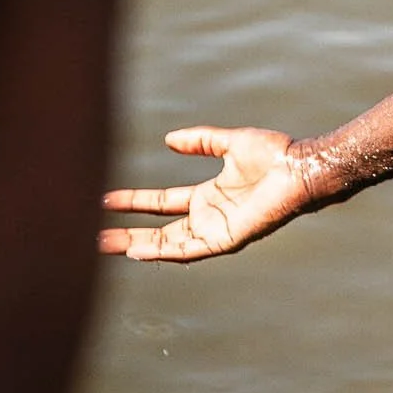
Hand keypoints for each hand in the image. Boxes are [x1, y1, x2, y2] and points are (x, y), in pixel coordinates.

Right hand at [99, 125, 311, 261]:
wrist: (300, 167)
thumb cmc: (275, 155)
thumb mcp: (229, 143)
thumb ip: (201, 141)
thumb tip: (169, 139)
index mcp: (209, 196)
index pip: (162, 202)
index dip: (134, 201)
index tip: (104, 199)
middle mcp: (209, 217)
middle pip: (158, 229)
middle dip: (126, 232)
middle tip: (92, 235)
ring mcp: (216, 230)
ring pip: (167, 244)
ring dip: (136, 245)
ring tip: (103, 245)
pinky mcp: (227, 240)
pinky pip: (190, 250)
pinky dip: (163, 252)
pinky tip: (138, 251)